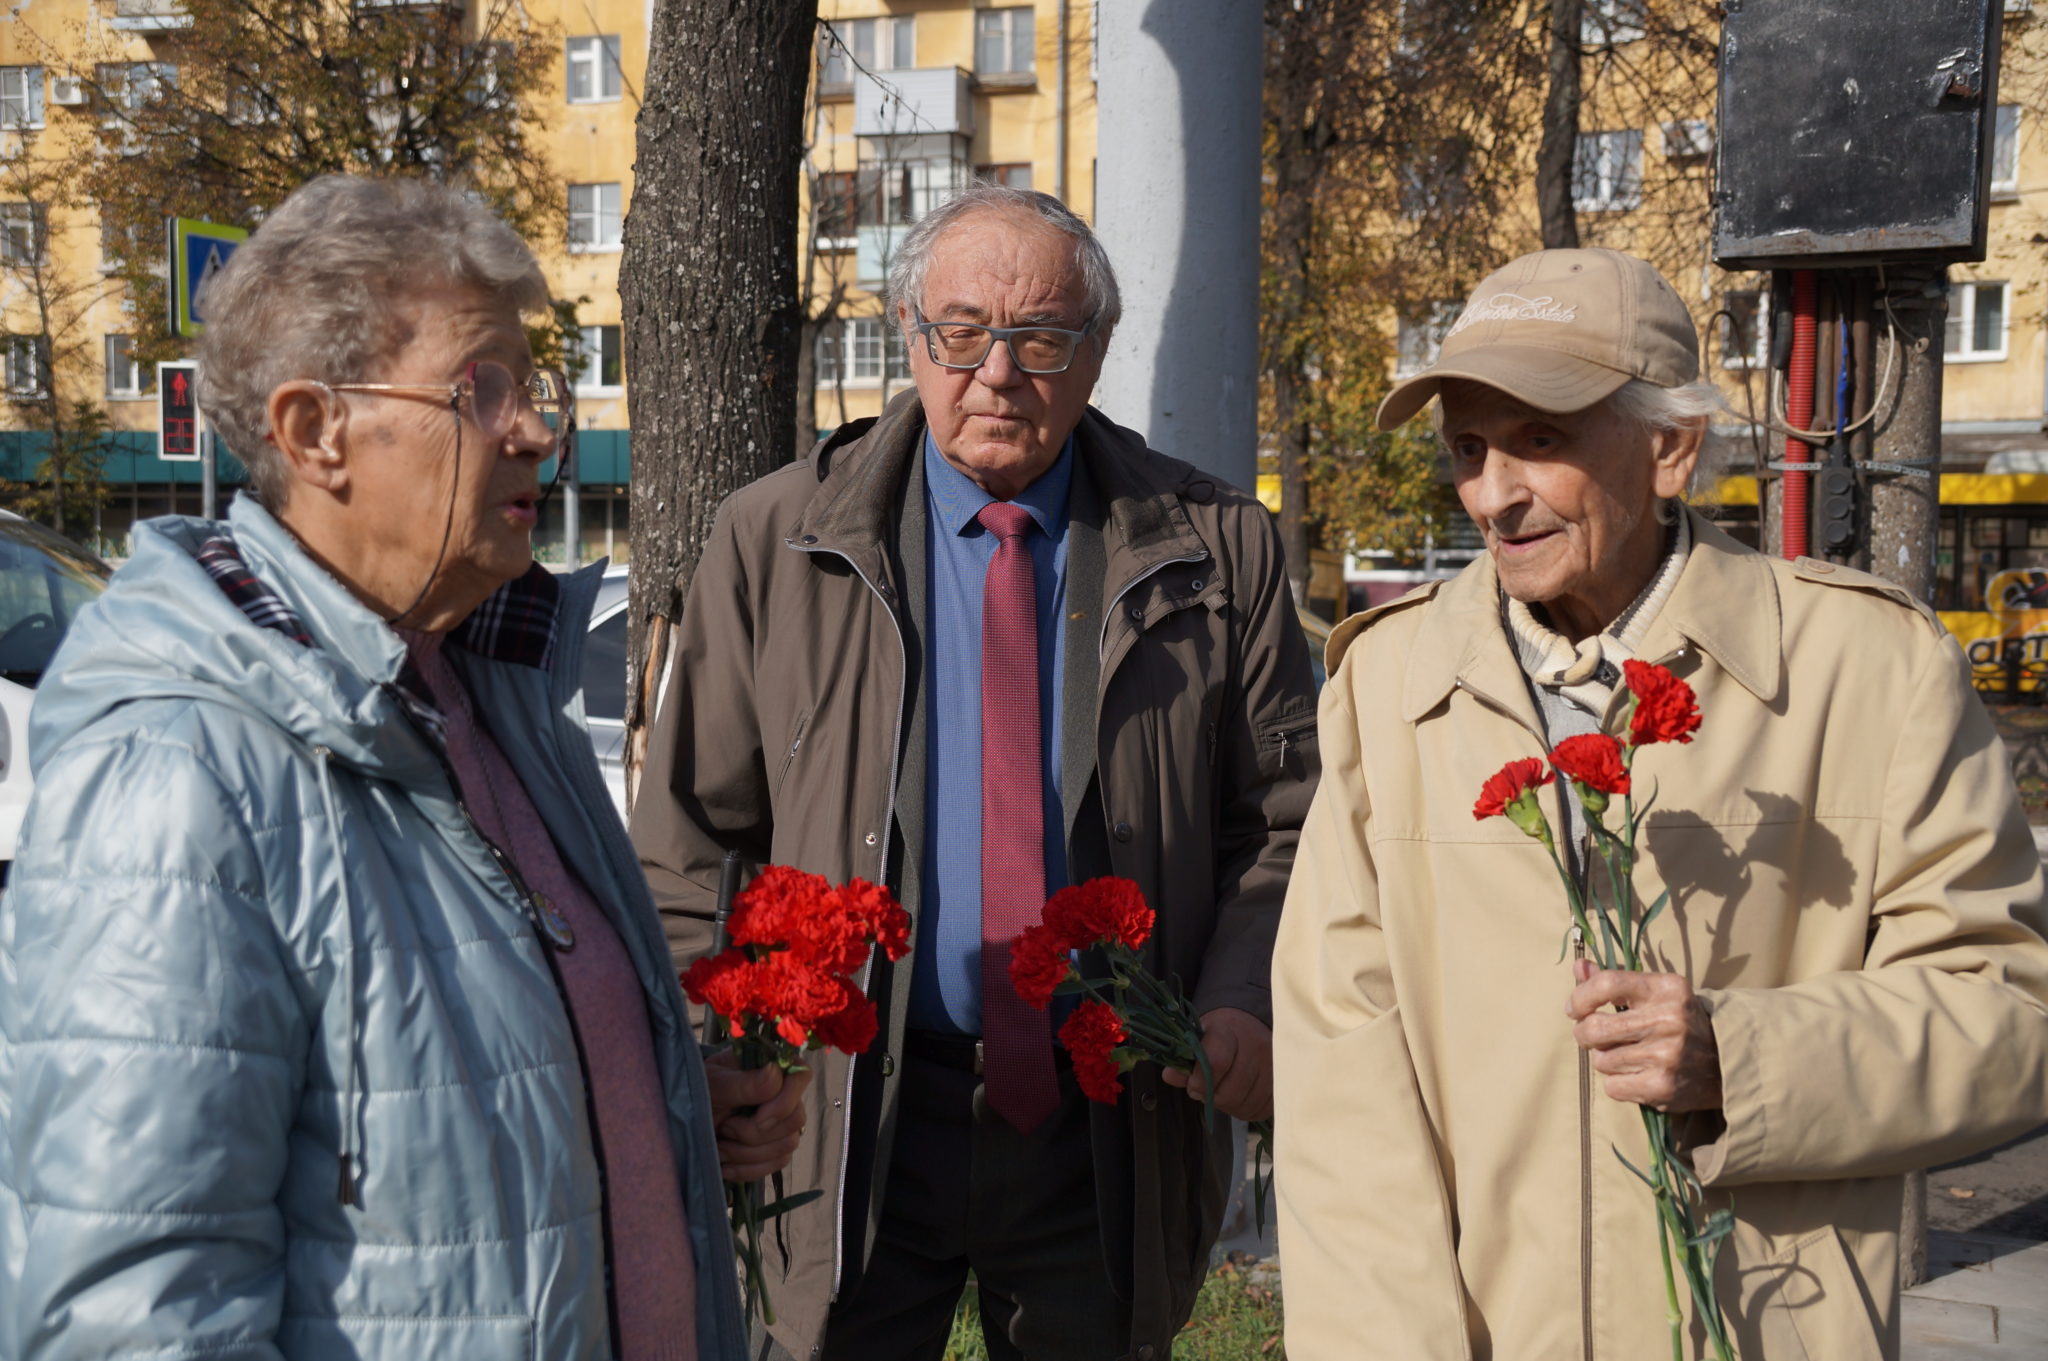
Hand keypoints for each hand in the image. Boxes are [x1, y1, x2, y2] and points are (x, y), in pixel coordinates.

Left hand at [704, 1050, 813, 1182]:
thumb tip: (775, 1072)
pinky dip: (748, 1168)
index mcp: (772, 1065)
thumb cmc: (699, 1092)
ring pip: (787, 1145)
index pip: (801, 1076)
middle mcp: (784, 1092)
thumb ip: (743, 1083)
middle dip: (755, 1133)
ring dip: (747, 1153)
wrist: (685, 1119)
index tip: (756, 1117)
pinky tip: (725, 1164)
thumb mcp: (713, 1085)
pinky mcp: (776, 1147)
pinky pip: (777, 1163)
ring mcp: (783, 1121)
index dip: (783, 1102)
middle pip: (795, 1119)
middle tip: (725, 1128)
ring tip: (720, 1146)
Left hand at [1161, 1006, 1272, 1121]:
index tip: (1193, 1085)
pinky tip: (1240, 1096)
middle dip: (1212, 1098)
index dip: (1199, 1081)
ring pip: (1245, 1105)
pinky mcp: (1282, 1084)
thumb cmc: (1219, 1034)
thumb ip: (1183, 1059)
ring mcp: (1274, 1067)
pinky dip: (1245, 1110)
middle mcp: (1256, 1047)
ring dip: (1228, 1106)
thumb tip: (1170, 1076)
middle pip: (1230, 1092)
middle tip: (1208, 1091)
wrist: (1251, 1026)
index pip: (1215, 1062)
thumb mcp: (1197, 1038)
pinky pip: (1260, 1111)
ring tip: (1224, 1091)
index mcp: (1229, 1031)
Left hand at [1567, 962, 1721, 1112]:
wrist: (1727, 1062)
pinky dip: (1616, 1083)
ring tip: (1625, 1056)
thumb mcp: (1656, 993)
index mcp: (1666, 989)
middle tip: (1591, 1036)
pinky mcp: (1664, 1086)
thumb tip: (1578, 967)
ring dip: (1604, 1060)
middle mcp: (1668, 1020)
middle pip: (1596, 1028)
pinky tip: (1636, 1075)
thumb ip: (1614, 981)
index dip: (1581, 997)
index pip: (1607, 984)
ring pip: (1602, 1060)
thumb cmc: (1680, 1022)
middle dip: (1584, 1034)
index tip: (1574, 1009)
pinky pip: (1612, 1086)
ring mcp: (1667, 1055)